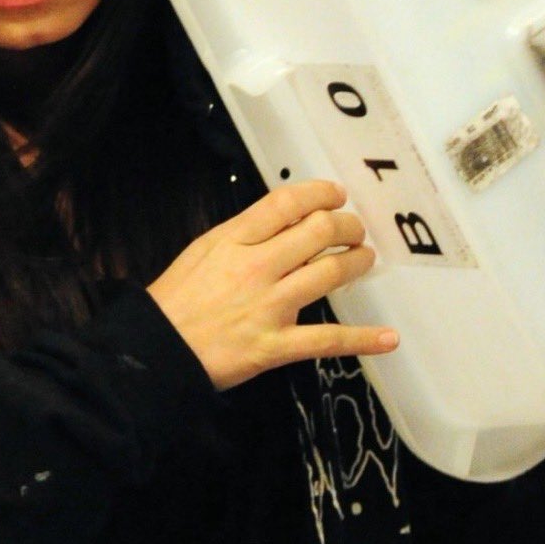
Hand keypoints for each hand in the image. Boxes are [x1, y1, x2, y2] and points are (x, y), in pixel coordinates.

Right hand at [146, 179, 398, 391]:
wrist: (155, 350)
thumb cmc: (176, 301)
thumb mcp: (202, 250)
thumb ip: (242, 235)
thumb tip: (283, 220)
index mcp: (233, 240)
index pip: (288, 203)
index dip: (321, 194)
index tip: (335, 195)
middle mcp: (255, 267)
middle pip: (318, 231)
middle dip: (347, 225)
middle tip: (354, 228)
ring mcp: (268, 306)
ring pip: (330, 273)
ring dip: (357, 261)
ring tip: (364, 258)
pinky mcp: (275, 345)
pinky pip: (328, 340)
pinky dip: (363, 339)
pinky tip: (388, 338)